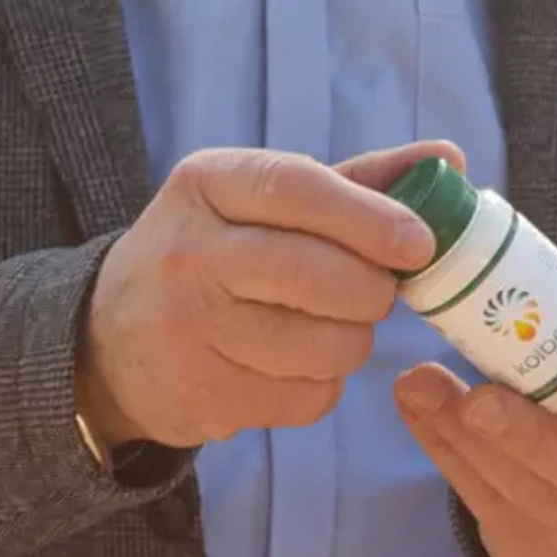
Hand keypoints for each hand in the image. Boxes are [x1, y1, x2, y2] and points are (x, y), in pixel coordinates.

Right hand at [76, 141, 455, 449]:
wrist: (107, 340)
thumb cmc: (217, 252)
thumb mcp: (264, 201)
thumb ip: (359, 180)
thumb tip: (449, 158)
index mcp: (208, 183)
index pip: (300, 188)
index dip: (371, 218)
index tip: (420, 244)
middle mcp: (188, 251)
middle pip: (319, 275)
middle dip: (373, 291)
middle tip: (377, 293)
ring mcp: (187, 329)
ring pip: (323, 345)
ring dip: (352, 342)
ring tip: (334, 328)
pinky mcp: (200, 396)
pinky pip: (306, 398)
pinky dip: (322, 386)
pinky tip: (296, 366)